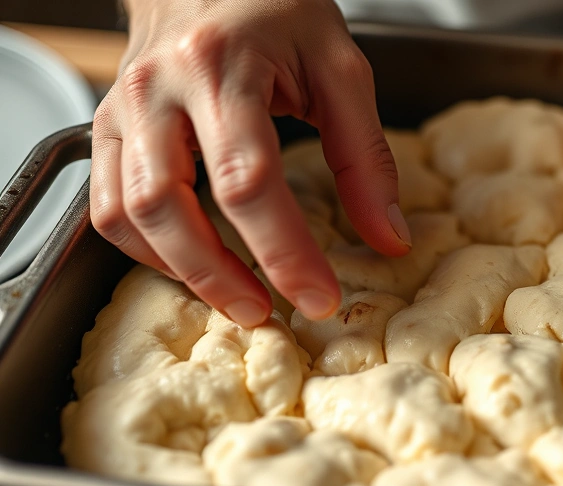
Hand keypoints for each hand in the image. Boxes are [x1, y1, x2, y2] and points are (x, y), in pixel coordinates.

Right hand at [91, 0, 410, 326]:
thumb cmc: (275, 9)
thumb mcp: (340, 67)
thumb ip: (365, 155)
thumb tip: (388, 237)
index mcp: (219, 66)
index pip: (247, 179)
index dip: (284, 250)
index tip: (319, 297)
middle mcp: (156, 89)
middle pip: (166, 205)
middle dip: (218, 275)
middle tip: (270, 312)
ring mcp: (120, 110)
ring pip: (125, 213)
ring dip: (180, 271)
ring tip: (238, 299)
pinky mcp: (106, 128)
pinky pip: (107, 206)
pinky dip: (148, 249)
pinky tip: (194, 263)